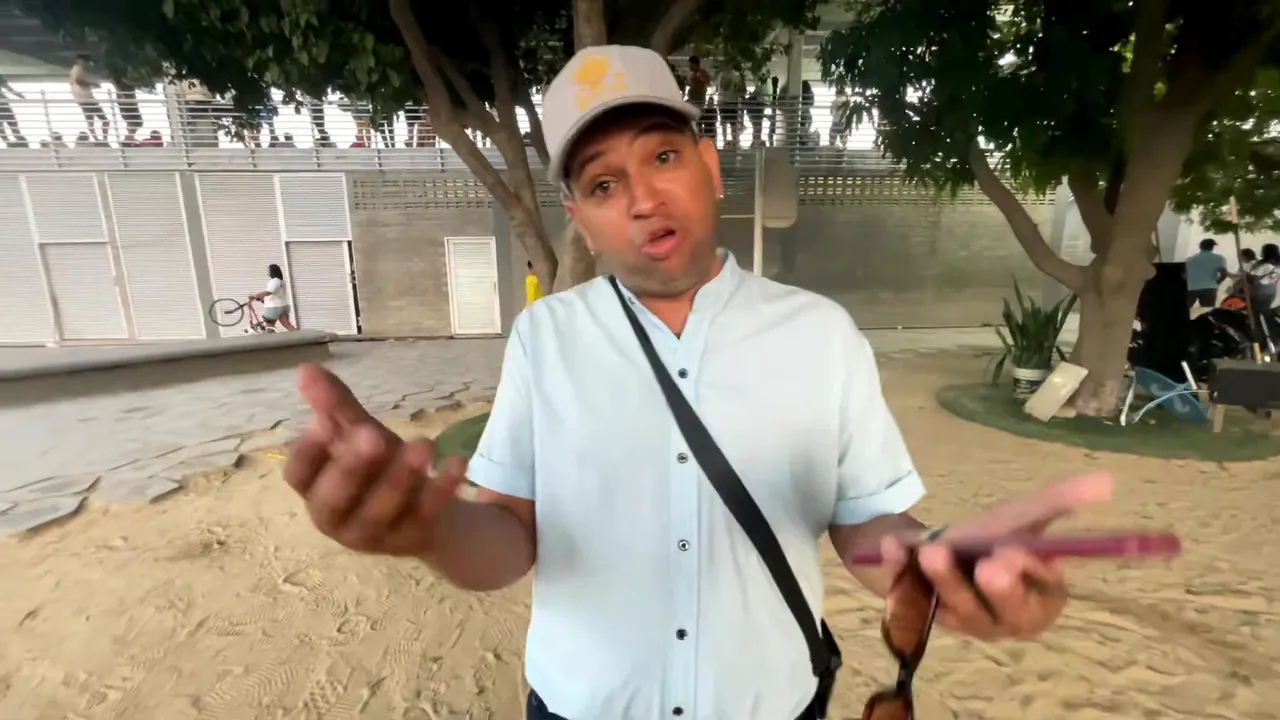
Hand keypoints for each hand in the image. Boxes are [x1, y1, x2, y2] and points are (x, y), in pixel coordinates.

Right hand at [283, 363, 465, 555]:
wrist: (425, 509)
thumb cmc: (377, 467)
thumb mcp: (357, 433)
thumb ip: (335, 405)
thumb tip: (306, 369)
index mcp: (314, 489)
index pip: (298, 476)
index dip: (308, 452)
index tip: (323, 422)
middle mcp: (336, 517)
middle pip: (335, 498)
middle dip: (353, 467)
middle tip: (374, 436)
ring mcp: (373, 534)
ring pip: (381, 508)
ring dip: (402, 476)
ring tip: (424, 443)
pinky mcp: (410, 539)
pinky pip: (425, 514)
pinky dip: (441, 488)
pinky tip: (456, 461)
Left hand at [882, 473, 1112, 639]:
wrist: (922, 548)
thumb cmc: (982, 542)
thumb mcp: (1019, 520)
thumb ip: (1057, 504)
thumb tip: (1107, 480)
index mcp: (1035, 603)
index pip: (1042, 597)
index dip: (1031, 576)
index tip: (1018, 551)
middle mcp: (999, 621)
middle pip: (1001, 613)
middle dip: (996, 591)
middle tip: (989, 564)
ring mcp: (956, 623)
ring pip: (954, 607)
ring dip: (944, 579)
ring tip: (932, 550)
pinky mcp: (913, 614)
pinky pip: (904, 597)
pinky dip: (896, 570)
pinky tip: (891, 546)